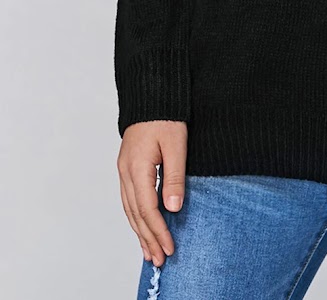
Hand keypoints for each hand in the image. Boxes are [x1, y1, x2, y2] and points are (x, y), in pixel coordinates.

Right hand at [117, 120, 187, 265]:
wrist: (152, 94)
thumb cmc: (166, 116)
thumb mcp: (176, 144)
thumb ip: (174, 177)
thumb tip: (173, 208)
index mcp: (137, 167)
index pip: (148, 208)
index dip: (159, 231)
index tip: (169, 248)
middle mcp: (126, 172)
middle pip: (135, 214)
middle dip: (148, 238)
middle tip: (159, 260)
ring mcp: (124, 170)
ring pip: (129, 209)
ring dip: (140, 232)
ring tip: (149, 252)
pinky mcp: (127, 167)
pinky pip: (129, 199)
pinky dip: (135, 217)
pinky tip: (141, 227)